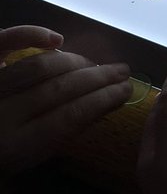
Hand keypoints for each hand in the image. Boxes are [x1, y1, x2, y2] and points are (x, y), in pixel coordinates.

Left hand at [0, 25, 131, 176]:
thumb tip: (103, 105)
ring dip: (74, 62)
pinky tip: (56, 39)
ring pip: (39, 67)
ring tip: (94, 65)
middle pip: (59, 89)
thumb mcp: (28, 158)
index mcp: (15, 147)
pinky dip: (31, 34)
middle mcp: (1, 115)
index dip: (103, 100)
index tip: (127, 89)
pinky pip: (4, 41)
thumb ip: (61, 135)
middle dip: (97, 78)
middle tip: (122, 71)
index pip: (70, 117)